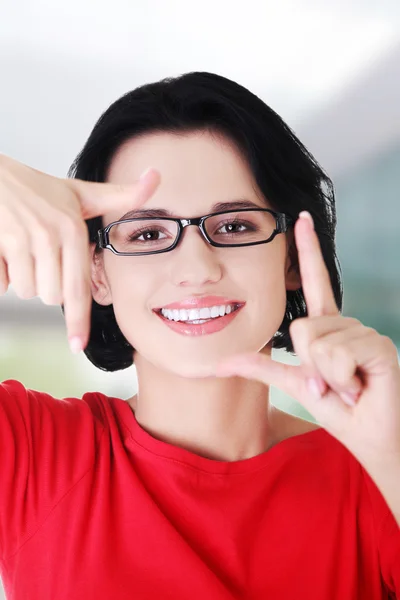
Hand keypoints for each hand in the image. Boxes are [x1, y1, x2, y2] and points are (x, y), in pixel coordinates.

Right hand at [0, 154, 159, 350]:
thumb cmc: (38, 188)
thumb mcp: (82, 192)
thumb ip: (121, 194)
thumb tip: (156, 176)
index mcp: (71, 230)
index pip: (78, 287)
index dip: (78, 320)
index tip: (77, 345)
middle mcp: (48, 236)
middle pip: (51, 296)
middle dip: (47, 286)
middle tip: (43, 259)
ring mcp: (19, 240)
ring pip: (27, 291)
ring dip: (24, 280)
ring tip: (23, 252)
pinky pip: (2, 285)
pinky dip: (2, 275)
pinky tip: (5, 251)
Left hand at [216, 211, 399, 469]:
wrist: (371, 436)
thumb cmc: (338, 410)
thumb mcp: (294, 384)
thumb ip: (261, 368)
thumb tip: (222, 362)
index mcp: (327, 328)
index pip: (315, 282)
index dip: (308, 250)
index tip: (301, 219)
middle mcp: (346, 324)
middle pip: (301, 329)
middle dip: (309, 366)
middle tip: (330, 385)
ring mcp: (364, 333)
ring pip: (318, 343)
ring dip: (326, 377)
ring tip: (347, 387)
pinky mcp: (378, 346)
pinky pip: (338, 355)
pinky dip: (340, 380)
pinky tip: (358, 388)